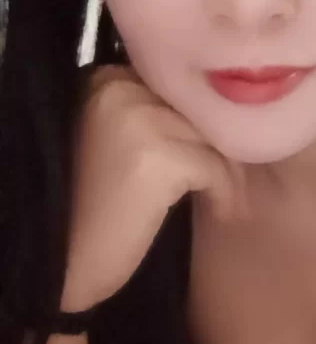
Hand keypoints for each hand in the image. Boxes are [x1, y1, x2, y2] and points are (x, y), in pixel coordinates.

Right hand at [61, 65, 244, 311]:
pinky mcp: (156, 157)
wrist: (56, 263)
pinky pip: (214, 168)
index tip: (217, 153)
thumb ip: (156, 116)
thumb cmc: (90, 209)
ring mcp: (137, 120)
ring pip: (213, 136)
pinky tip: (221, 213)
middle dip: (220, 146)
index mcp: (105, 80)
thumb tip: (221, 111)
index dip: (203, 120)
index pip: (180, 86)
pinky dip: (223, 193)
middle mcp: (119, 89)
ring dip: (227, 171)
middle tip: (231, 180)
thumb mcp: (119, 143)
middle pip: (199, 108)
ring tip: (228, 199)